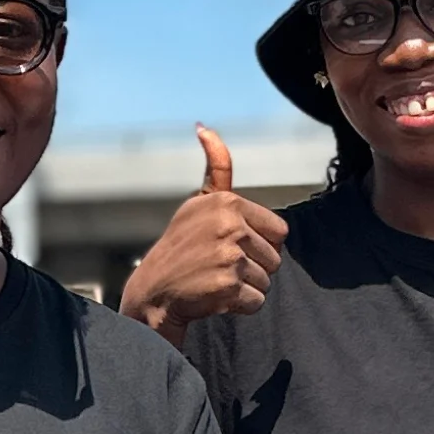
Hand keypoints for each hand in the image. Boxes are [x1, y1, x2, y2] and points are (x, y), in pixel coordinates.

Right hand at [117, 125, 288, 346]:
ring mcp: (229, 256)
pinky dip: (240, 305)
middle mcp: (229, 225)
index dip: (259, 243)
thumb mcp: (199, 202)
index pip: (279, 232)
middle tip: (219, 265)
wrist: (153, 291)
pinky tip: (215, 297)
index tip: (229, 245)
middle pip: (276, 258)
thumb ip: (216, 169)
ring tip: (216, 279)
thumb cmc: (182, 246)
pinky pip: (257, 302)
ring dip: (246, 287)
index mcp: (227, 203)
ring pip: (267, 281)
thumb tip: (204, 127)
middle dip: (253, 267)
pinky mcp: (228, 286)